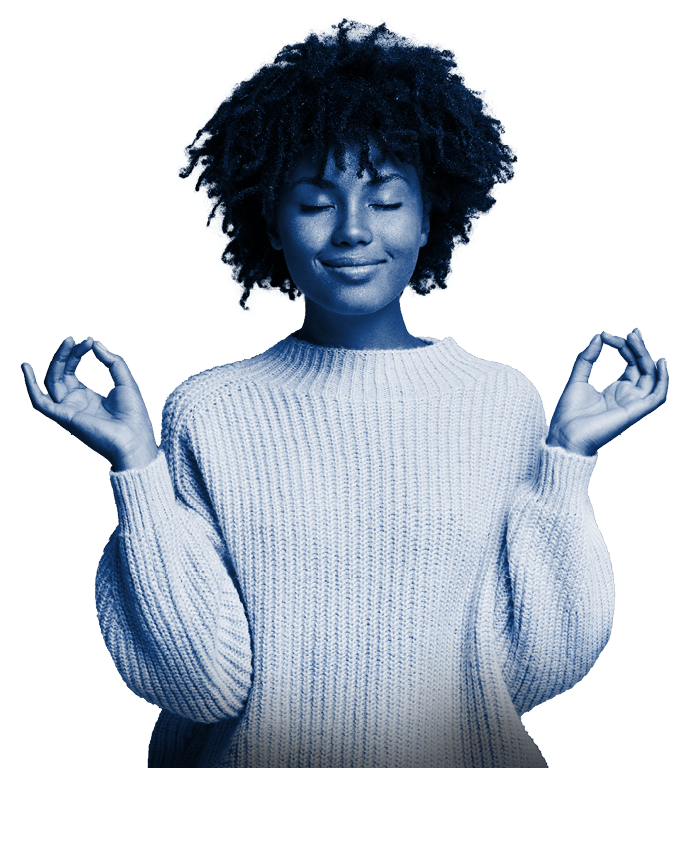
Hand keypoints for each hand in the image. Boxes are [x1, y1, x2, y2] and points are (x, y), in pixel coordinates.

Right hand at [22, 336, 158, 470]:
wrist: (135, 438)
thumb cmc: (133, 415)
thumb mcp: (125, 382)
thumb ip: (113, 362)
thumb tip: (95, 343)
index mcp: (87, 397)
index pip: (71, 371)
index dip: (77, 353)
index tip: (89, 340)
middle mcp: (74, 403)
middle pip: (59, 374)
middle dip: (67, 355)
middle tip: (76, 340)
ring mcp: (68, 410)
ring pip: (51, 382)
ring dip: (57, 361)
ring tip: (68, 343)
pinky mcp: (65, 417)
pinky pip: (40, 402)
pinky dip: (30, 386)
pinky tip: (27, 368)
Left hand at [546, 328, 667, 456]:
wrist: (565, 434)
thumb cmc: (570, 413)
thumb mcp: (577, 379)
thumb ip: (587, 358)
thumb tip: (599, 336)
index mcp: (615, 390)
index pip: (631, 364)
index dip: (624, 347)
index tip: (607, 336)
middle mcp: (627, 396)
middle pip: (643, 368)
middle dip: (638, 348)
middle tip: (631, 332)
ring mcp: (632, 404)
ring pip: (651, 378)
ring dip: (647, 357)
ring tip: (636, 339)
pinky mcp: (634, 412)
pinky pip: (657, 397)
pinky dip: (663, 380)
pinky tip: (659, 363)